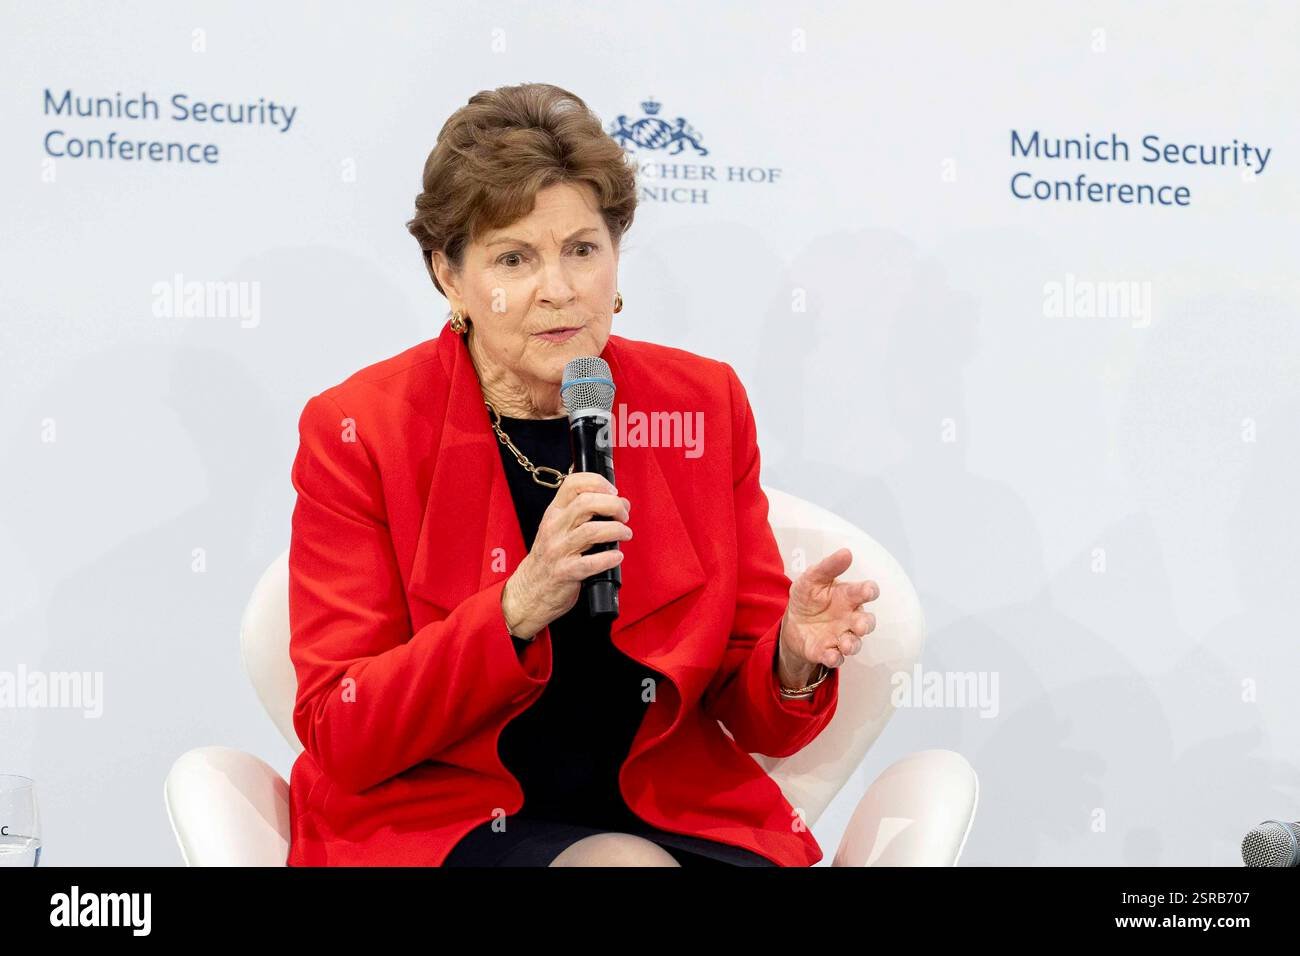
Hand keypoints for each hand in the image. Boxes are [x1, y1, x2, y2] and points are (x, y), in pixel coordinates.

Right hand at [501, 472, 631, 638]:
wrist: (529, 591)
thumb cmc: (549, 558)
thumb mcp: (557, 528)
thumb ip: (579, 513)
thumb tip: (615, 502)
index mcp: (554, 513)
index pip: (573, 483)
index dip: (597, 482)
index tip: (613, 491)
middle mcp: (554, 528)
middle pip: (587, 503)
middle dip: (613, 505)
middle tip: (624, 514)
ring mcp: (558, 550)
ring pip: (592, 530)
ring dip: (616, 530)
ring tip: (625, 534)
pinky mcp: (565, 572)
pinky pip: (591, 563)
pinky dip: (609, 558)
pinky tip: (616, 556)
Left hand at [777, 547, 878, 687]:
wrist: (792, 622)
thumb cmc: (809, 596)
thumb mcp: (812, 578)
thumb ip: (829, 566)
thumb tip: (846, 552)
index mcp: (848, 596)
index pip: (865, 592)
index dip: (869, 591)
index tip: (868, 591)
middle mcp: (850, 618)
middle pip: (867, 622)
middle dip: (865, 624)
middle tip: (860, 625)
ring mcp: (841, 636)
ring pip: (854, 643)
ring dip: (852, 644)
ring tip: (845, 644)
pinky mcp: (828, 651)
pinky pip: (836, 658)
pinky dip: (834, 658)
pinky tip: (830, 655)